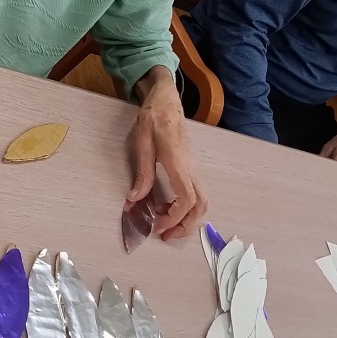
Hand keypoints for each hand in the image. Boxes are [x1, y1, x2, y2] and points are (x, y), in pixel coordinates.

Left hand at [129, 66, 206, 239]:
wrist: (167, 101)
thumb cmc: (154, 118)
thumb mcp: (142, 143)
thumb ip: (142, 173)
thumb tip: (134, 199)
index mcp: (178, 163)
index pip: (186, 200)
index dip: (173, 218)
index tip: (156, 225)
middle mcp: (191, 168)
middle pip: (200, 206)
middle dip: (185, 226)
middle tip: (164, 236)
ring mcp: (194, 168)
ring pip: (202, 201)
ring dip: (187, 218)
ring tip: (165, 225)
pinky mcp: (191, 167)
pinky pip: (195, 193)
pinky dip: (185, 207)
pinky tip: (167, 207)